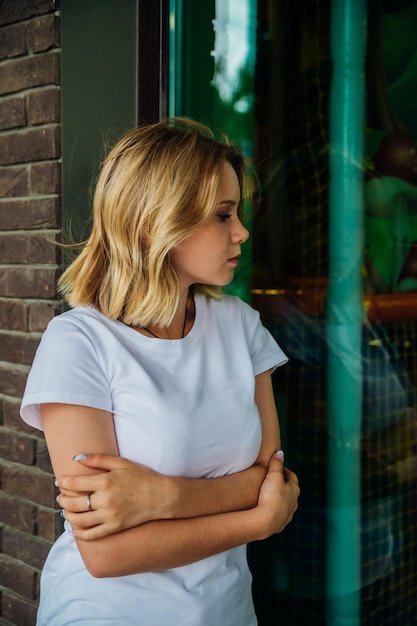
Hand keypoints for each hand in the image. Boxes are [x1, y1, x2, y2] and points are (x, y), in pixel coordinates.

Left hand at [56, 454, 172, 539]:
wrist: (162, 496)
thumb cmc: (143, 476)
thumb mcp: (122, 463)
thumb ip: (99, 459)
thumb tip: (77, 458)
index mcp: (106, 482)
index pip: (75, 483)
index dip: (64, 482)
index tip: (59, 481)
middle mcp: (105, 500)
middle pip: (74, 502)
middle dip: (63, 499)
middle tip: (60, 497)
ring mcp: (110, 516)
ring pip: (79, 520)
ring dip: (68, 515)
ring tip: (66, 511)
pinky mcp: (115, 527)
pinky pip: (92, 534)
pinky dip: (80, 534)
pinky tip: (75, 529)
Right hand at [255, 450, 299, 538]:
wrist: (265, 522)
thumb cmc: (270, 496)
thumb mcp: (273, 475)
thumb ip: (276, 463)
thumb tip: (280, 452)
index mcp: (294, 489)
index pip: (291, 476)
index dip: (283, 470)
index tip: (274, 467)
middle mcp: (294, 502)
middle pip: (290, 490)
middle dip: (282, 484)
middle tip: (271, 479)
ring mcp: (288, 514)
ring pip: (286, 503)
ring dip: (279, 498)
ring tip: (268, 494)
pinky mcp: (280, 524)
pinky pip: (279, 514)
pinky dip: (275, 510)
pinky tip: (267, 509)